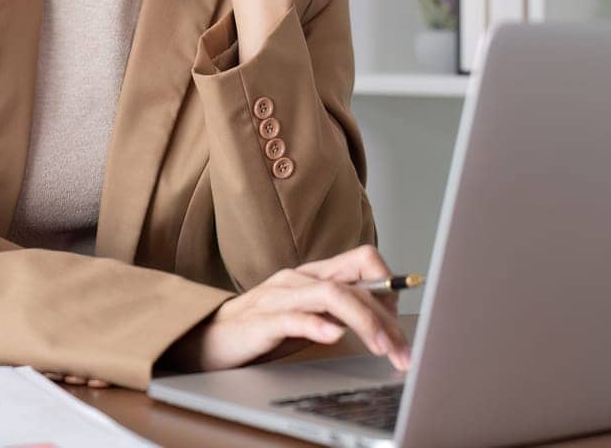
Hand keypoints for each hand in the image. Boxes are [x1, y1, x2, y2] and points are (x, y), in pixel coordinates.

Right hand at [159, 245, 410, 374]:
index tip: (404, 318)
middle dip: (386, 319)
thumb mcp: (308, 317)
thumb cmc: (260, 330)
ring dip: (364, 321)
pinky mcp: (260, 321)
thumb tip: (384, 318)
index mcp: (314, 275)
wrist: (206, 340)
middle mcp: (299, 279)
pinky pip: (292, 318)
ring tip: (382, 346)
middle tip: (403, 350)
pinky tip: (333, 335)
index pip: (363, 260)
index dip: (390, 283)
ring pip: (332, 296)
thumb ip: (338, 311)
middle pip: (355, 284)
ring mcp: (279, 297)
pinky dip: (316, 325)